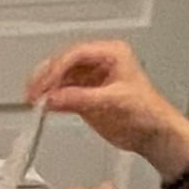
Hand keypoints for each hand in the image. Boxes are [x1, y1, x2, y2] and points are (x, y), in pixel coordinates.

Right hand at [27, 40, 188, 168]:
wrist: (154, 135)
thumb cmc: (148, 113)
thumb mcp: (112, 102)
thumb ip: (79, 99)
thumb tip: (51, 98)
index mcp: (112, 54)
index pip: (76, 54)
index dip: (57, 68)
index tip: (45, 85)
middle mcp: (99, 62)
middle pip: (64, 63)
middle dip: (46, 76)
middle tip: (33, 91)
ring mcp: (90, 78)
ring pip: (59, 77)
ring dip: (45, 88)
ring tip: (35, 100)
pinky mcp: (84, 94)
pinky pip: (61, 92)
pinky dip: (51, 99)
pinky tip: (43, 106)